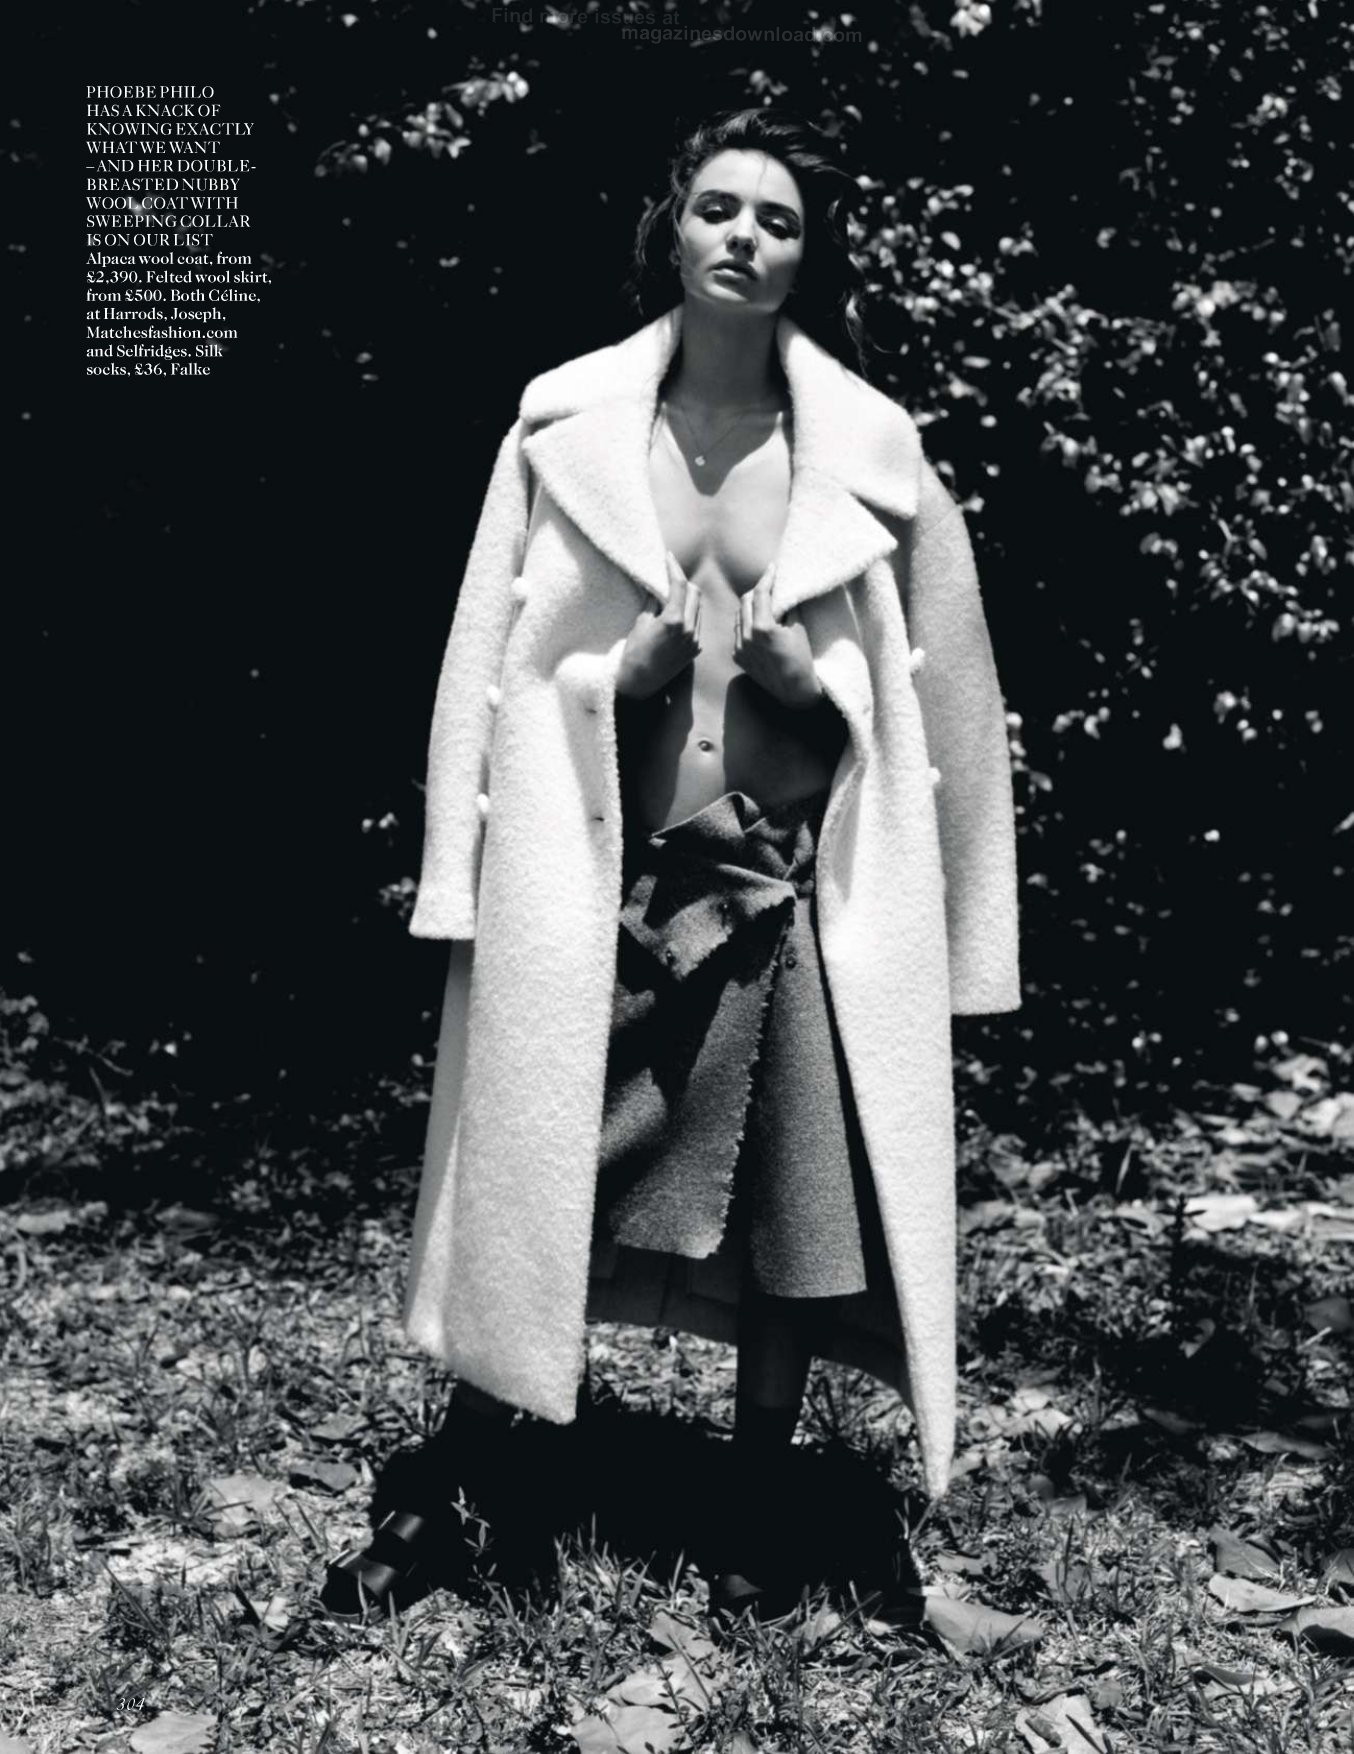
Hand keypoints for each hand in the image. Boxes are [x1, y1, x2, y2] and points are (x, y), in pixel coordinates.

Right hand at [615, 553, 701, 699]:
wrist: (639, 683)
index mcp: (674, 620)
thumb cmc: (634, 653)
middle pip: (694, 593)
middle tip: (670, 576)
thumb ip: (653, 602)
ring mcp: (694, 641)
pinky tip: (677, 615)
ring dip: (688, 598)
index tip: (668, 557)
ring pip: (698, 608)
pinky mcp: (695, 650)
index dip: (674, 568)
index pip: (679, 585)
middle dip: (683, 582)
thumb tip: (658, 588)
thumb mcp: (640, 622)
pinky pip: (696, 624)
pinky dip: (689, 615)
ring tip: (672, 595)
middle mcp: (688, 630)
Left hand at [732, 566, 823, 708]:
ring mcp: (740, 648)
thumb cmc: (802, 659)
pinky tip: (758, 625)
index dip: (767, 578)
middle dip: (758, 591)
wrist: (794, 691)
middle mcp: (747, 637)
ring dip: (750, 607)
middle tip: (770, 587)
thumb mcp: (799, 627)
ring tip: (764, 605)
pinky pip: (739, 633)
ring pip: (739, 616)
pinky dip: (747, 624)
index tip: (772, 568)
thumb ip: (788, 605)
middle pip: (746, 601)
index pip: (761, 593)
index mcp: (763, 628)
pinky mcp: (738, 657)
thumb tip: (784, 587)